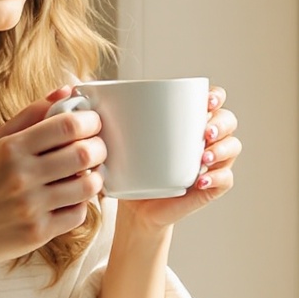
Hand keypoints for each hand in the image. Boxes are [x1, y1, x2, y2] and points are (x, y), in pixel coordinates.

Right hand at [0, 89, 105, 276]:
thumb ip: (31, 115)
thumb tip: (66, 90)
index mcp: (10, 148)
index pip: (66, 126)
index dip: (89, 121)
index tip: (92, 123)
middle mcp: (20, 175)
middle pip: (83, 153)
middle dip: (99, 148)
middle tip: (97, 148)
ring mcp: (30, 206)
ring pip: (87, 185)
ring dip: (95, 177)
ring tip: (88, 174)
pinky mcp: (38, 232)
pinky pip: (78, 214)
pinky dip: (81, 204)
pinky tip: (71, 198)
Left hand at [113, 87, 237, 236]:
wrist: (135, 206)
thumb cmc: (129, 166)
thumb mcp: (118, 139)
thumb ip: (102, 114)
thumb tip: (66, 90)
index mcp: (189, 120)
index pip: (214, 99)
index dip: (216, 96)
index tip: (205, 100)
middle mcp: (206, 138)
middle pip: (229, 121)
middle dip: (221, 123)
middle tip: (204, 131)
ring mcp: (212, 163)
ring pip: (232, 148)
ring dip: (221, 149)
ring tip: (201, 157)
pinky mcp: (211, 187)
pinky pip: (226, 179)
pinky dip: (217, 177)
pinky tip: (200, 179)